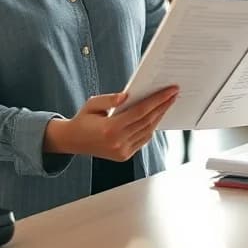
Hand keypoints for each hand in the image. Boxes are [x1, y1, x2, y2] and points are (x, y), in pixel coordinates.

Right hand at [45, 86, 177, 160]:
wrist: (73, 141)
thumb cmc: (83, 119)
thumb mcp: (92, 104)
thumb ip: (109, 99)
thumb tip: (127, 95)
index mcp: (110, 129)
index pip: (140, 112)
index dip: (158, 100)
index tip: (170, 91)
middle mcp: (118, 142)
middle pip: (148, 121)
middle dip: (163, 106)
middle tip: (174, 94)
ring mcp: (122, 151)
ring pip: (148, 131)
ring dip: (159, 116)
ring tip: (167, 103)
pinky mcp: (124, 156)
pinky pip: (143, 139)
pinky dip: (151, 127)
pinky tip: (155, 116)